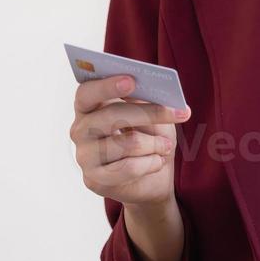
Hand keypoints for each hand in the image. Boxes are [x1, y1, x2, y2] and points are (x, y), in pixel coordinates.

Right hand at [71, 74, 189, 206]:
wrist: (152, 178)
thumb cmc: (150, 137)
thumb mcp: (152, 114)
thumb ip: (146, 102)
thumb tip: (155, 93)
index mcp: (88, 106)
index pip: (87, 92)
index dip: (106, 86)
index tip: (131, 80)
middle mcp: (80, 130)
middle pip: (111, 116)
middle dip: (150, 113)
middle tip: (180, 113)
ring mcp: (83, 156)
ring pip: (127, 143)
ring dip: (156, 144)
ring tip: (166, 145)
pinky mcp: (94, 180)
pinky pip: (129, 168)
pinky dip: (151, 163)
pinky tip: (157, 161)